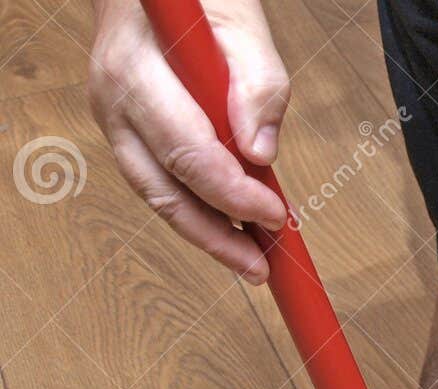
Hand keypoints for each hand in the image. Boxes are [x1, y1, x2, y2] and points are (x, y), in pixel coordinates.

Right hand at [89, 0, 289, 282]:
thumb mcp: (241, 21)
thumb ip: (258, 83)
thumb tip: (261, 153)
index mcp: (135, 71)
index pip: (186, 152)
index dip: (233, 194)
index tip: (275, 213)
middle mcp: (114, 101)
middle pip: (163, 190)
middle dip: (217, 236)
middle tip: (263, 266)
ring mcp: (115, 119)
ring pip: (158, 195)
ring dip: (207, 235)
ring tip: (252, 261)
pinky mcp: (128, 131)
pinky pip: (161, 182)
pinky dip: (198, 210)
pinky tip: (233, 228)